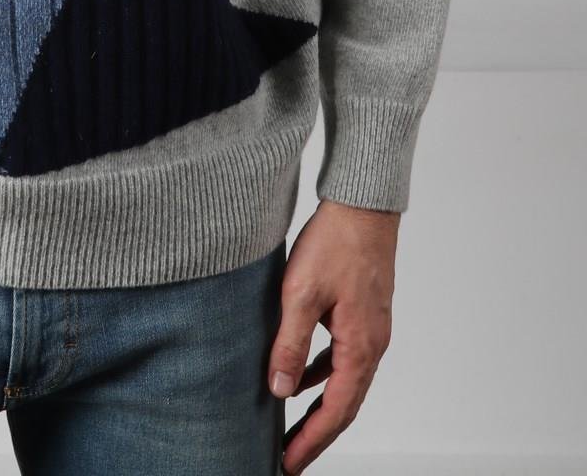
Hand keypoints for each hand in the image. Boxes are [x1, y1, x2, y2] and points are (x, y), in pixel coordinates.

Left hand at [268, 197, 398, 472]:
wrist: (363, 203)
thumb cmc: (335, 242)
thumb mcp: (301, 293)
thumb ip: (290, 344)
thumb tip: (280, 390)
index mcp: (360, 347)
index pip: (336, 412)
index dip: (312, 441)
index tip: (288, 464)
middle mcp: (372, 345)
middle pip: (345, 405)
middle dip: (317, 434)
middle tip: (290, 457)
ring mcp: (371, 330)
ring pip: (345, 382)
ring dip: (321, 408)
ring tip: (292, 427)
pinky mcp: (363, 314)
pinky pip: (343, 358)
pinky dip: (324, 375)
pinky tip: (302, 375)